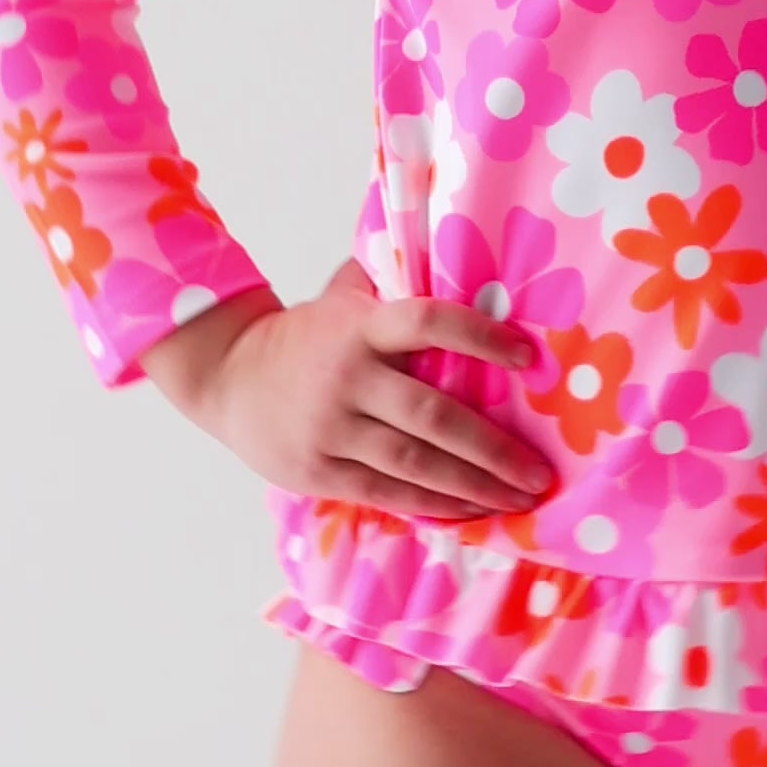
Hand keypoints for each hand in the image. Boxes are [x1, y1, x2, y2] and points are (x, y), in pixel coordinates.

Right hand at [146, 256, 557, 524]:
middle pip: (432, 415)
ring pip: (414, 463)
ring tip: (517, 500)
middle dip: (493, 449)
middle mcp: (347, 376)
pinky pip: (386, 492)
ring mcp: (331, 428)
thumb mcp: (341, 299)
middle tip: (540, 472)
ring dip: (473, 486)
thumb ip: (392, 284)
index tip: (528, 356)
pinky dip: (432, 504)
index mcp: (359, 326)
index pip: (427, 322)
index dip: (479, 336)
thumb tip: (460, 256)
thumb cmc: (306, 336)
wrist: (226, 377)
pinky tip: (468, 510)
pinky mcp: (318, 470)